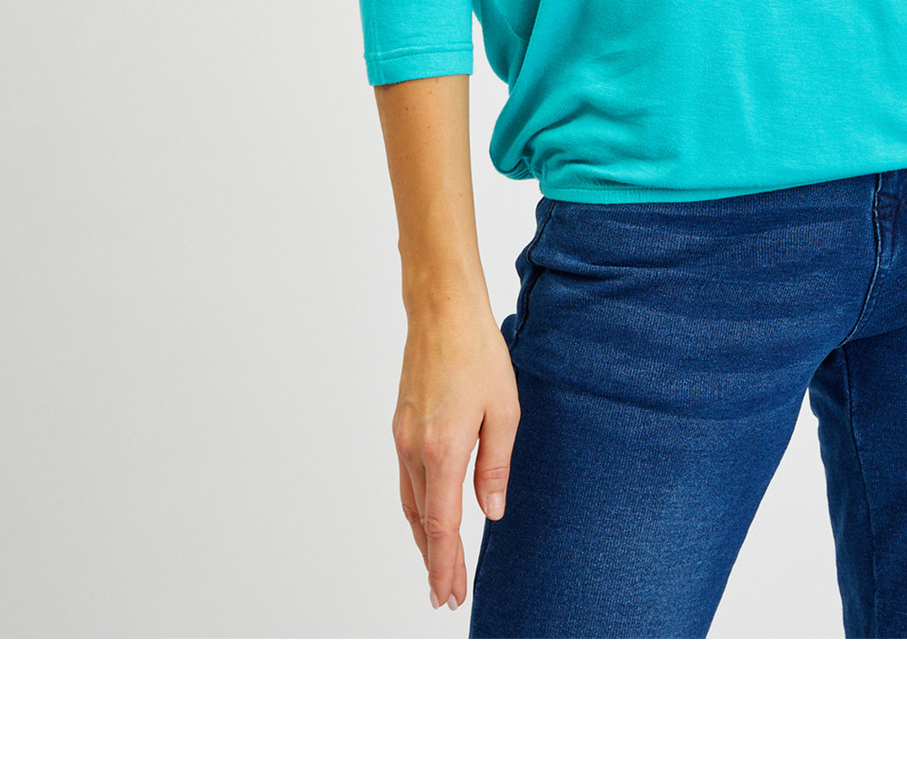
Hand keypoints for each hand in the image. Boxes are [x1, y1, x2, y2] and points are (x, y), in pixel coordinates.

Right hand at [390, 309, 519, 610]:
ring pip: (411, 504)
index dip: (445, 565)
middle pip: (422, 522)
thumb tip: (491, 511)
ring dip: (424, 538)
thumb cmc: (479, 353)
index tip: (448, 596)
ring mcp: (403, 438)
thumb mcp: (505, 410)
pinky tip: (430, 516)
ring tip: (439, 566)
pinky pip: (407, 481)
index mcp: (443, 450)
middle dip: (434, 561)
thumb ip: (497, 465)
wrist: (441, 311)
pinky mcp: (401, 427)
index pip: (442, 525)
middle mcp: (415, 450)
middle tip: (446, 596)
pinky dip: (418, 508)